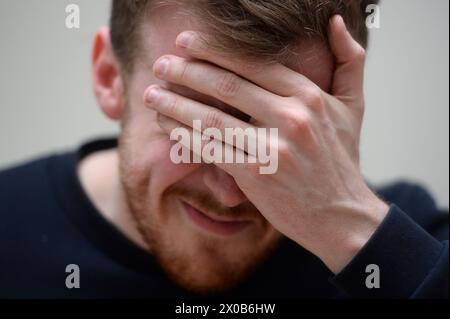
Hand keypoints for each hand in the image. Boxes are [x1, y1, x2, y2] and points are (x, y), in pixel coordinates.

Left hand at [144, 15, 388, 272]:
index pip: (252, 62)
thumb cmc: (340, 159)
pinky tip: (165, 125)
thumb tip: (336, 20)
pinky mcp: (255, 174)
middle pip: (225, 85)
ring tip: (151, 94)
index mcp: (309, 95)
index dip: (213, 49)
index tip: (185, 42)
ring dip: (175, 103)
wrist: (340, 214)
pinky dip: (183, 135)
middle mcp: (291, 116)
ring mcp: (272, 147)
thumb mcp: (353, 105)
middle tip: (160, 64)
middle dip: (185, 71)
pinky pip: (209, 148)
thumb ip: (349, 59)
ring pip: (210, 118)